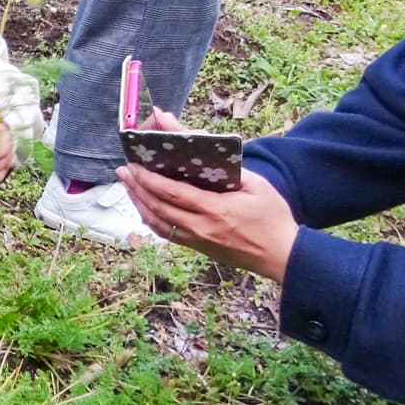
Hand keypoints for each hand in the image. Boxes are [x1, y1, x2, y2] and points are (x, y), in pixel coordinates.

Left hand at [116, 111, 297, 281]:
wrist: (281, 256)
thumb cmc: (273, 217)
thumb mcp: (258, 186)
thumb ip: (230, 169)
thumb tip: (205, 147)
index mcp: (215, 210)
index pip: (172, 193)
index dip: (149, 179)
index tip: (135, 164)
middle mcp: (201, 228)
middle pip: (158, 207)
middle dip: (137, 187)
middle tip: (123, 170)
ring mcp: (197, 240)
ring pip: (157, 222)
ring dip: (139, 203)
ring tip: (128, 185)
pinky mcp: (197, 248)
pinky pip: (166, 233)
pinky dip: (151, 219)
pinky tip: (144, 207)